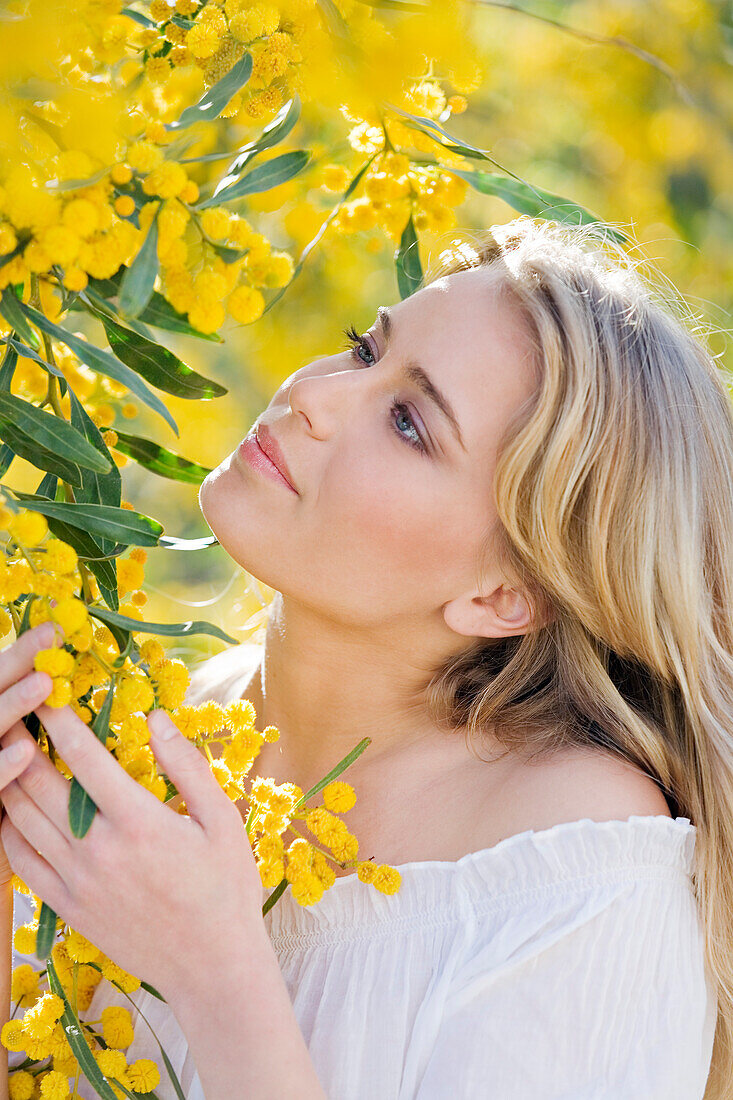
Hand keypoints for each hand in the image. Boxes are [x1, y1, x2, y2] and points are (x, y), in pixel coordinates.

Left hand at [0, 669, 266, 1000]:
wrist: (212, 967)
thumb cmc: (226, 888)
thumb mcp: (222, 821)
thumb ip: (187, 766)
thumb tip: (156, 718)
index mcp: (140, 823)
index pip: (84, 757)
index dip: (59, 719)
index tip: (48, 691)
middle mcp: (99, 851)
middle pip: (39, 784)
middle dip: (23, 742)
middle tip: (18, 714)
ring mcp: (77, 882)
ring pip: (20, 819)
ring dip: (9, 779)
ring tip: (10, 752)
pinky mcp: (66, 907)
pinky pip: (18, 861)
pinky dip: (6, 827)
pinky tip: (10, 806)